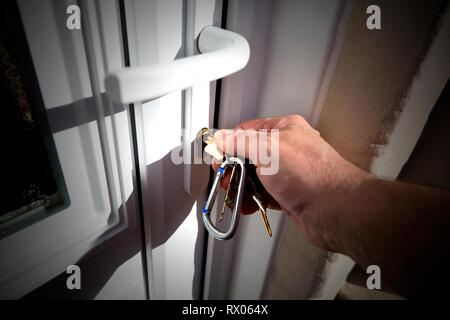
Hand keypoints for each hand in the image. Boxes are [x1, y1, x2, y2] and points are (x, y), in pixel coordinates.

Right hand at [212, 114, 370, 249]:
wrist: (336, 211)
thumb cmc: (312, 176)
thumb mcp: (267, 150)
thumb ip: (240, 142)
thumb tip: (222, 138)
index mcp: (284, 129)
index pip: (248, 130)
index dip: (229, 143)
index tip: (217, 156)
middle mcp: (288, 149)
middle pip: (250, 156)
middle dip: (234, 169)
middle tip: (225, 178)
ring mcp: (289, 173)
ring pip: (256, 177)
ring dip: (242, 187)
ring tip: (235, 195)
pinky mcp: (290, 194)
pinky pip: (264, 194)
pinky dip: (253, 200)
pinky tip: (248, 205)